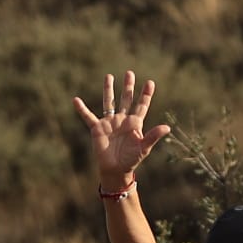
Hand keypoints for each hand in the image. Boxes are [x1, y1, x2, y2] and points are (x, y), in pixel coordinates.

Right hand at [72, 70, 170, 189]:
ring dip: (108, 90)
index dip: (146, 95)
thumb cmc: (131, 160)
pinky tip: (75, 100)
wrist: (115, 169)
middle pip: (126, 99)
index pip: (141, 105)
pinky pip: (88, 117)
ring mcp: (109, 122)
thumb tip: (167, 127)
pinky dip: (82, 109)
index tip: (150, 82)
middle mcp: (122, 120)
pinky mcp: (97, 128)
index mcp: (134, 123)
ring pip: (109, 102)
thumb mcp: (144, 148)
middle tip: (130, 73)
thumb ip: (153, 136)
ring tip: (109, 76)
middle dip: (128, 87)